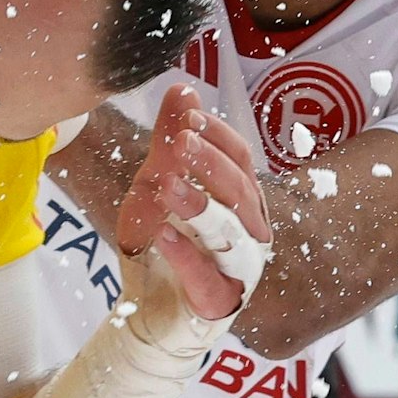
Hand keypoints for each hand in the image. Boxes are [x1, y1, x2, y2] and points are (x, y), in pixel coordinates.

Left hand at [116, 85, 269, 319]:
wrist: (148, 309)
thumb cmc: (163, 242)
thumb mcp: (156, 184)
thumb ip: (170, 140)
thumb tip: (183, 88)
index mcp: (241, 199)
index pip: (240, 158)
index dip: (217, 135)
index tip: (188, 114)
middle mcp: (249, 231)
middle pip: (238, 190)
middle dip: (209, 163)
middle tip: (180, 140)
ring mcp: (239, 269)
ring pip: (229, 232)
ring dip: (199, 204)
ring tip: (167, 184)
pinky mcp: (218, 302)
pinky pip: (205, 278)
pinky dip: (184, 255)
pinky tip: (162, 234)